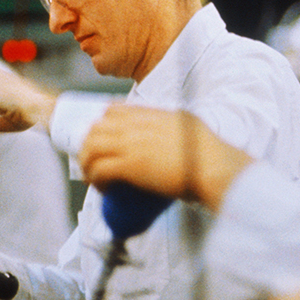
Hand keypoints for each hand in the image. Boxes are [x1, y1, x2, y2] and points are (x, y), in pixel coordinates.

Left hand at [78, 105, 251, 210]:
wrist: (212, 166)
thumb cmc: (208, 152)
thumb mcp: (187, 124)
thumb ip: (173, 124)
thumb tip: (171, 129)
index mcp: (149, 114)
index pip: (111, 110)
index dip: (101, 125)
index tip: (103, 141)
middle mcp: (136, 125)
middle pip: (95, 127)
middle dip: (89, 146)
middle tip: (94, 164)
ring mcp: (131, 144)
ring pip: (91, 147)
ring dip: (87, 164)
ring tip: (94, 179)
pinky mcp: (129, 165)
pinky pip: (99, 169)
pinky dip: (96, 179)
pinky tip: (103, 189)